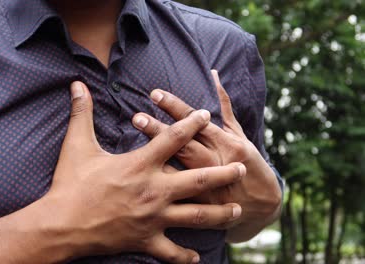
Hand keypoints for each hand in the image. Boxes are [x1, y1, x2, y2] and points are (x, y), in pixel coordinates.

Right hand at [40, 81, 244, 262]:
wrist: (61, 225)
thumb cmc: (69, 184)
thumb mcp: (76, 145)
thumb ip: (82, 112)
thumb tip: (77, 84)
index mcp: (140, 165)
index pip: (173, 138)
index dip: (192, 123)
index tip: (207, 115)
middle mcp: (154, 190)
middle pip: (198, 180)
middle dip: (223, 173)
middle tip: (242, 167)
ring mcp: (153, 218)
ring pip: (196, 216)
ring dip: (219, 213)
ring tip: (236, 210)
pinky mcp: (146, 240)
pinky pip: (171, 252)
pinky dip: (184, 256)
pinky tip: (197, 258)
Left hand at [131, 70, 281, 240]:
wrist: (264, 206)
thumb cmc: (250, 164)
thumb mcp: (239, 136)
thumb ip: (223, 107)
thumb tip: (212, 75)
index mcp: (226, 142)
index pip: (196, 120)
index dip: (175, 106)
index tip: (155, 94)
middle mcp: (217, 161)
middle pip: (184, 143)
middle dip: (160, 130)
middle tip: (137, 117)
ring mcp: (209, 184)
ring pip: (180, 166)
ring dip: (158, 154)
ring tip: (137, 144)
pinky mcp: (203, 204)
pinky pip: (181, 193)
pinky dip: (164, 184)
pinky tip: (145, 177)